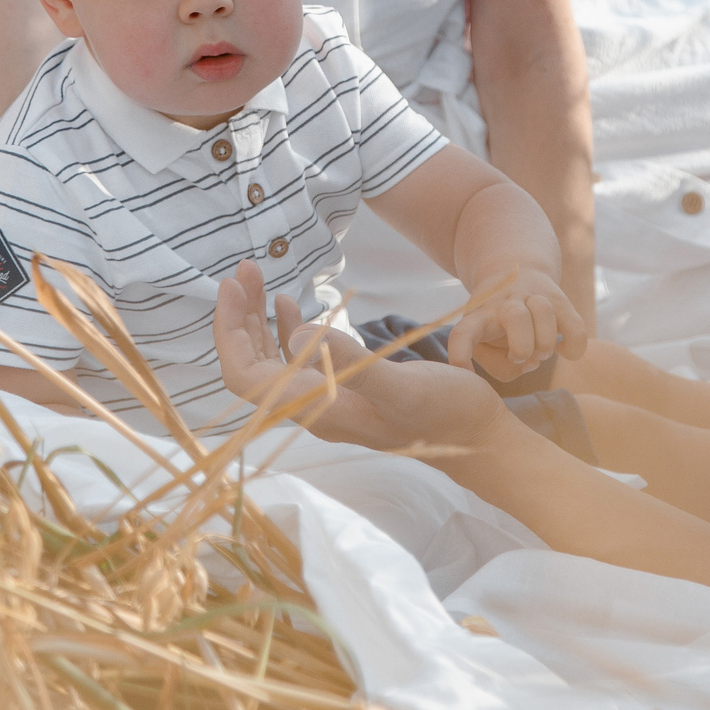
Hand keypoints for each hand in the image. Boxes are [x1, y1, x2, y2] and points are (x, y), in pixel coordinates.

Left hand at [212, 261, 500, 450]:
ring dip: (259, 320)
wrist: (480, 439)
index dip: (229, 332)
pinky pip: (299, 361)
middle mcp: (313, 408)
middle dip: (240, 317)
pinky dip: (288, 329)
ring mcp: (327, 400)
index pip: (245, 376)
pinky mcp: (345, 391)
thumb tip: (298, 332)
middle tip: (244, 270)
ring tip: (258, 278)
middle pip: (253, 365)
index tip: (232, 287)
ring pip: (273, 361)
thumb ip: (351, 362)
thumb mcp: (401, 384)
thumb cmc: (445, 411)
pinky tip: (291, 305)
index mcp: (317, 408)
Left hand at [455, 266, 586, 380]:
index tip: (461, 372)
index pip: (464, 333)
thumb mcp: (486, 342)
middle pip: (516, 318)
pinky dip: (574, 347)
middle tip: (520, 356)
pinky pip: (576, 328)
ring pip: (546, 312)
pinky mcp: (560, 300)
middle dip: (522, 347)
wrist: (517, 271)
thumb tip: (531, 363)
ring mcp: (533, 296)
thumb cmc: (498, 323)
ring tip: (541, 352)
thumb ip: (502, 366)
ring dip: (545, 343)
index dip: (460, 355)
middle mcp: (505, 301)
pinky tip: (563, 350)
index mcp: (479, 315)